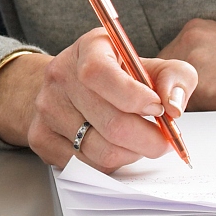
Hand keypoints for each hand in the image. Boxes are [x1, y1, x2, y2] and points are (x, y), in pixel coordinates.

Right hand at [0, 28, 197, 172]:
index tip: (157, 108)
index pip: (100, 74)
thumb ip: (175, 77)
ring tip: (139, 143)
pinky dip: (110, 164)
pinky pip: (85, 165)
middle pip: (110, 122)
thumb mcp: (150, 65)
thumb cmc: (118, 77)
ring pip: (100, 151)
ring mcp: (46, 108)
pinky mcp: (40, 137)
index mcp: (88, 49)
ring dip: (131, 154)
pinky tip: (116, 148)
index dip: (133, 96)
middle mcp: (60, 76)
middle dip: (149, 139)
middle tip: (164, 141)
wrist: (69, 86)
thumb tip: (174, 106)